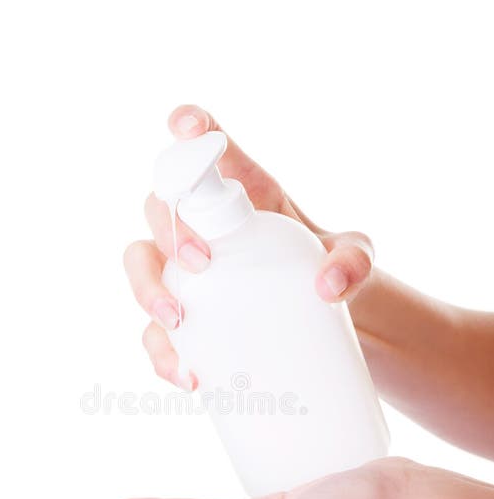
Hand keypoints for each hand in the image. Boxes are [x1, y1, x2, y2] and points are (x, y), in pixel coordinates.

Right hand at [124, 103, 373, 389]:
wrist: (326, 325)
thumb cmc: (336, 272)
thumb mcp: (358, 259)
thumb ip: (355, 262)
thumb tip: (326, 286)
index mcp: (242, 190)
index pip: (206, 147)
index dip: (189, 128)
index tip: (186, 125)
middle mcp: (203, 225)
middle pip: (159, 206)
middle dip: (169, 230)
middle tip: (201, 265)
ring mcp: (184, 272)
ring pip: (140, 263)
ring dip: (146, 291)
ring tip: (175, 323)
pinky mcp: (183, 318)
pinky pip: (153, 331)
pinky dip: (162, 352)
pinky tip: (186, 373)